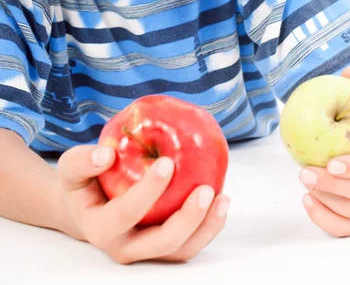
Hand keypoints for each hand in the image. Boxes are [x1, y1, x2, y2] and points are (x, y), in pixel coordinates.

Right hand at [53, 144, 229, 263]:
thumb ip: (83, 160)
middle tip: (205, 189)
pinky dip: (207, 226)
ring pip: (180, 249)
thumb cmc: (81, 183)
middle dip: (187, 219)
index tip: (167, 162)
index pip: (126, 213)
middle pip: (161, 242)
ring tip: (222, 198)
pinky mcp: (162, 246)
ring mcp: (145, 250)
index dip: (148, 191)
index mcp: (100, 228)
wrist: (83, 207)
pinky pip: (188, 243)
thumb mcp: (71, 167)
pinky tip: (220, 201)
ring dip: (205, 227)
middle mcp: (124, 247)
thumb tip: (106, 154)